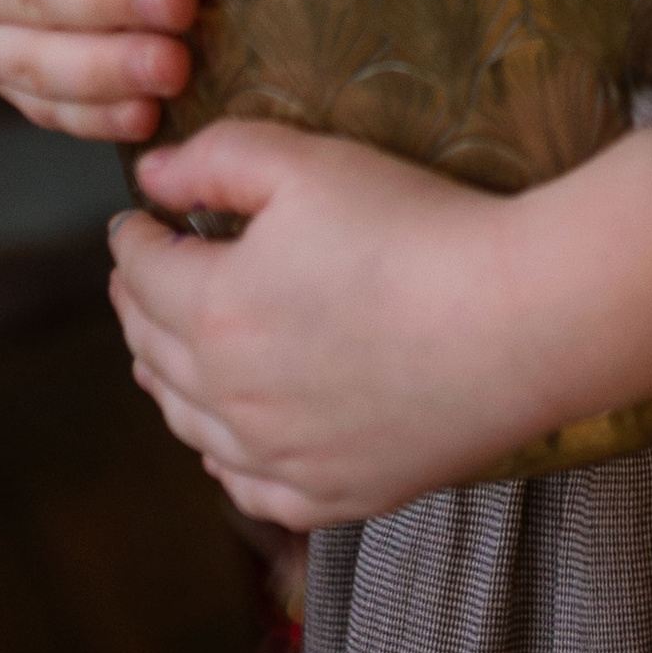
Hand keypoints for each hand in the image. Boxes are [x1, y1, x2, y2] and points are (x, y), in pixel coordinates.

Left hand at [111, 119, 651, 529]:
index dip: (132, 240)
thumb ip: (217, 159)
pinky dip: (224, 462)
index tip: (134, 223)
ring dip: (167, 383)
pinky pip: (250, 489)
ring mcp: (279, 458)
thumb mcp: (311, 163)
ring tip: (167, 355)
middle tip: (144, 280)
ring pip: (190, 427)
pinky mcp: (333, 494)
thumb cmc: (418, 230)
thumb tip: (150, 174)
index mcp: (213, 311)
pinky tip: (228, 444)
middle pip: (153, 351)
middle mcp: (229, 398)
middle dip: (140, 307)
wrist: (519, 320)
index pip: (141, 273)